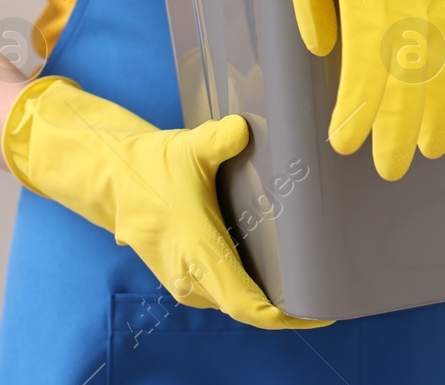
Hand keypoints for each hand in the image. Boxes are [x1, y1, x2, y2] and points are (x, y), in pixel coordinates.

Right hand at [3, 77, 325, 329]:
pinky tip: (283, 272)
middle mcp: (193, 278)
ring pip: (239, 302)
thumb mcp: (188, 149)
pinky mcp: (188, 276)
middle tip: (330, 290)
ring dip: (272, 298)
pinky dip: (255, 289)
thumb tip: (243, 129)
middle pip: (250, 308)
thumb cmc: (151, 168)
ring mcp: (189, 282)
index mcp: (198, 255)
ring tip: (313, 282)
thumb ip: (219, 140)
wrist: (114, 180)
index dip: (285, 316)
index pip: (245, 304)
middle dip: (290, 307)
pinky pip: (228, 292)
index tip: (319, 314)